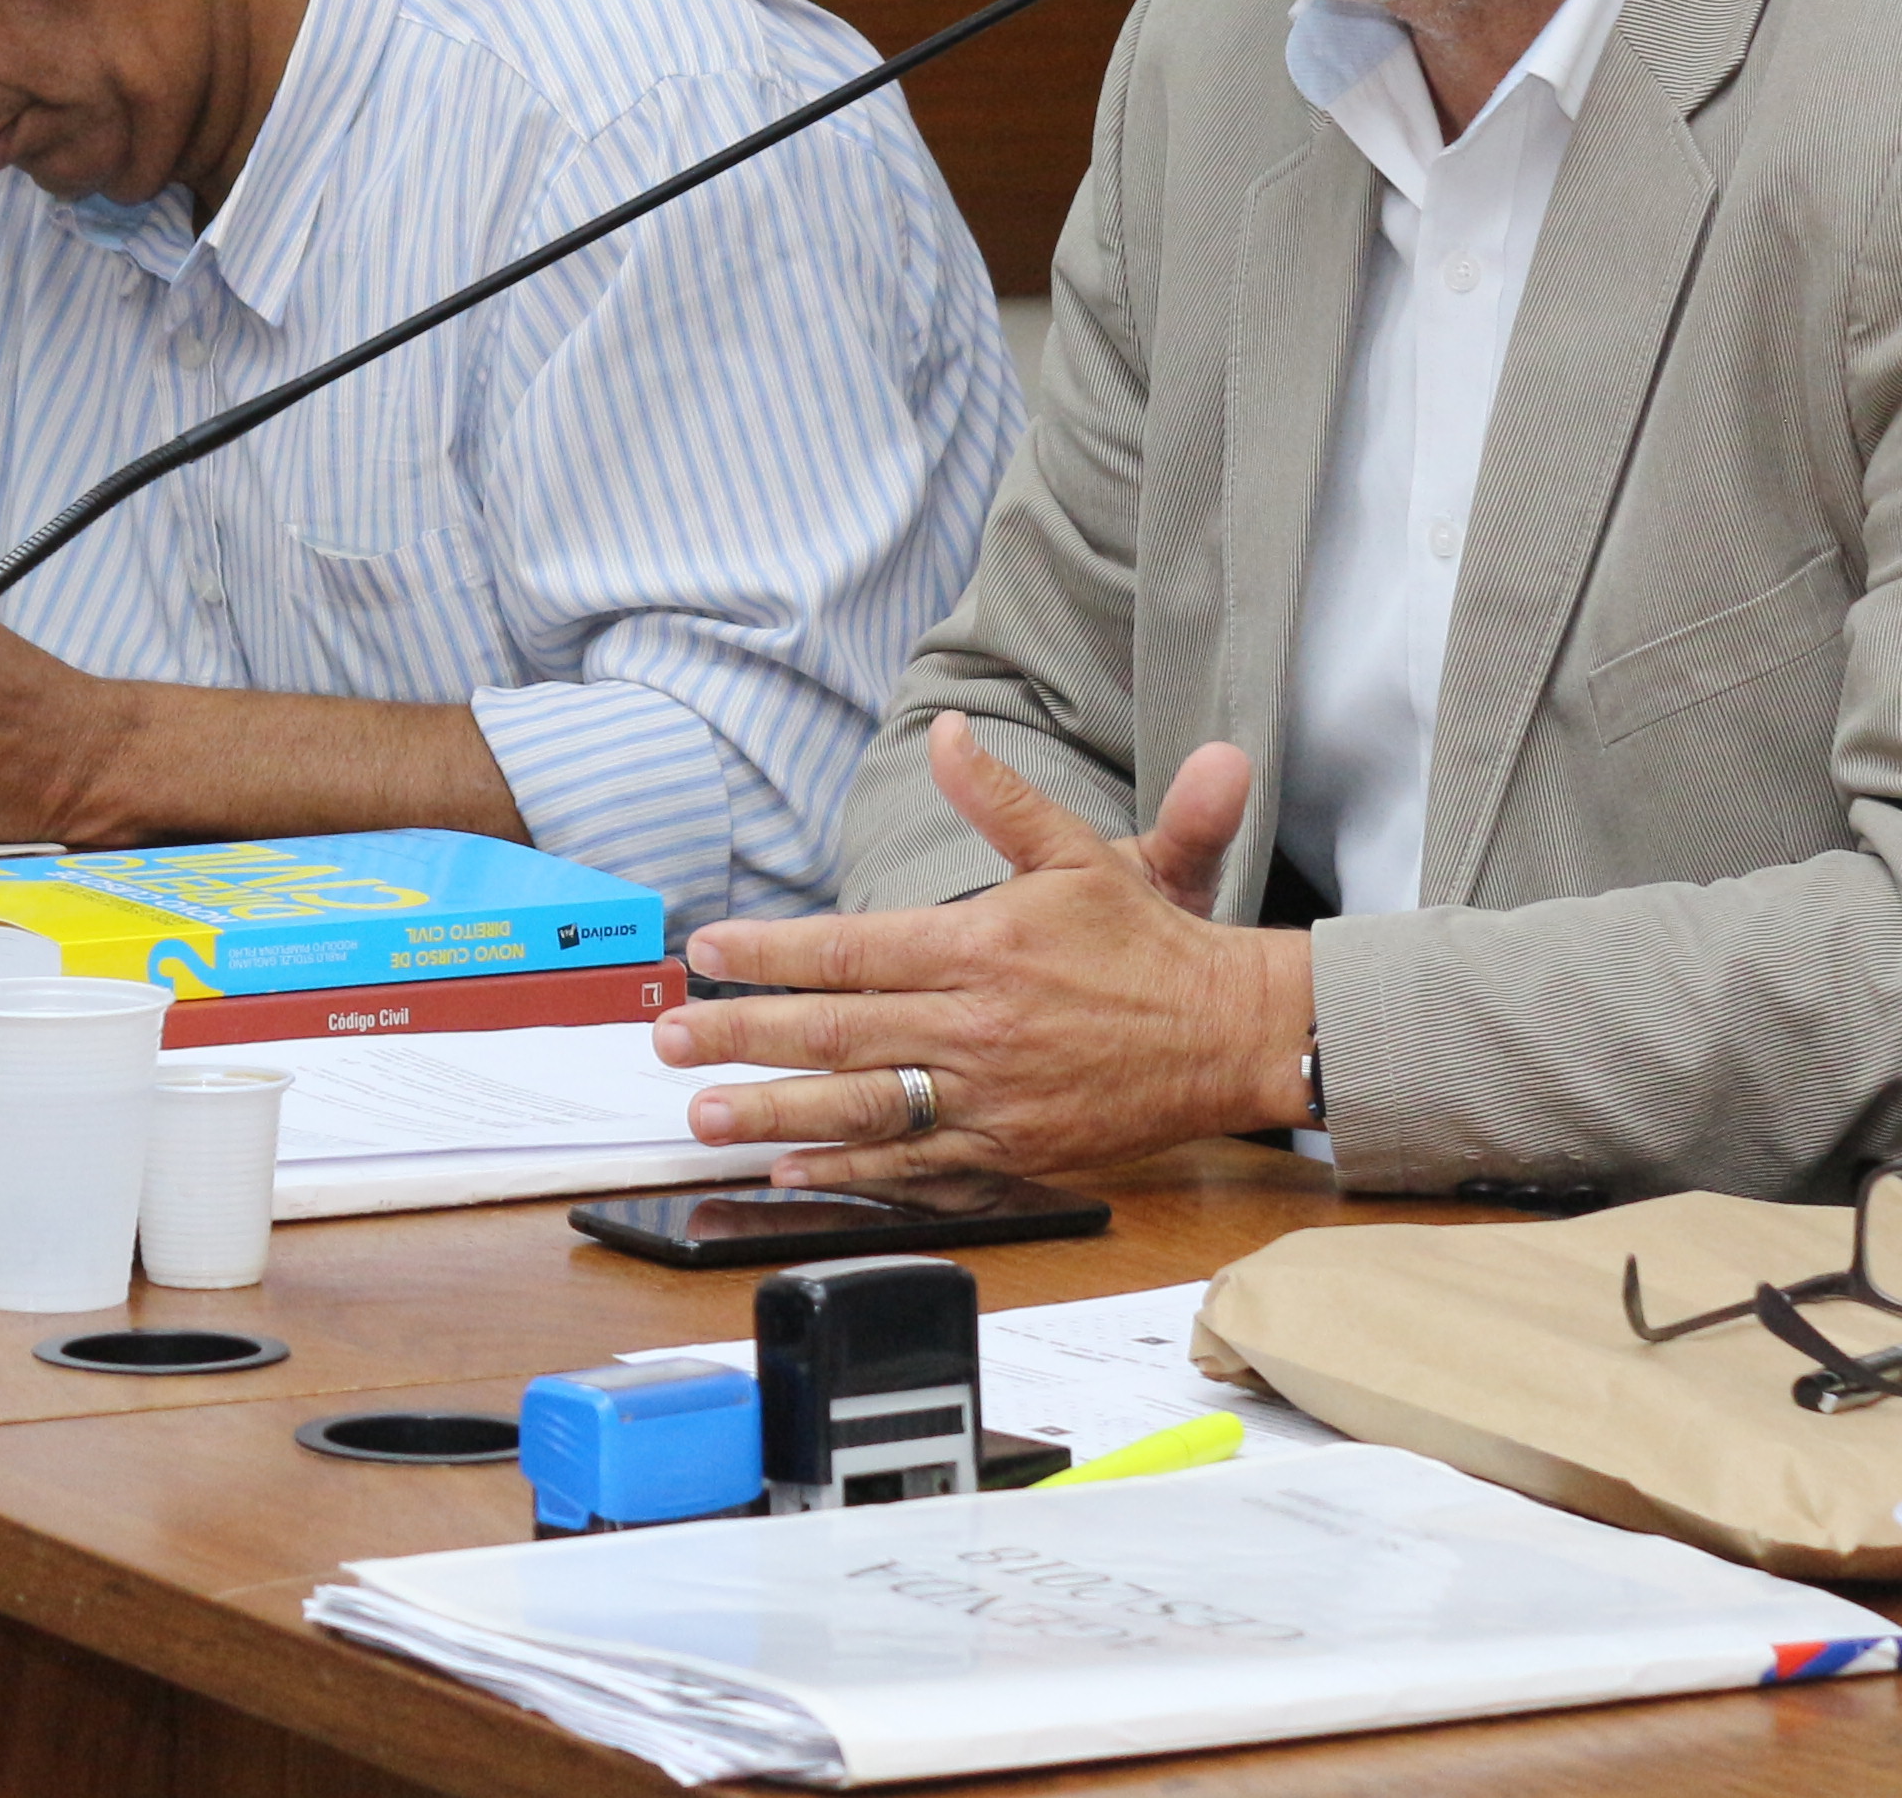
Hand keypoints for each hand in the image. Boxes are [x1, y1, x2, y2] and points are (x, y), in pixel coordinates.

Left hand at [651, 723, 1310, 1192]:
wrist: (1233, 1033)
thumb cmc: (1151, 944)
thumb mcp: (1078, 852)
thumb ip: (998, 798)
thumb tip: (947, 730)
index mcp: (977, 948)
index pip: (849, 949)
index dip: (770, 952)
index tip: (705, 953)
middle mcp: (973, 1026)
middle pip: (835, 1031)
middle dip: (741, 1037)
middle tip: (668, 1042)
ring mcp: (990, 1097)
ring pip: (862, 1106)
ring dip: (775, 1113)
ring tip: (704, 1116)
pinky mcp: (1012, 1151)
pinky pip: (918, 1166)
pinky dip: (852, 1172)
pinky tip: (792, 1171)